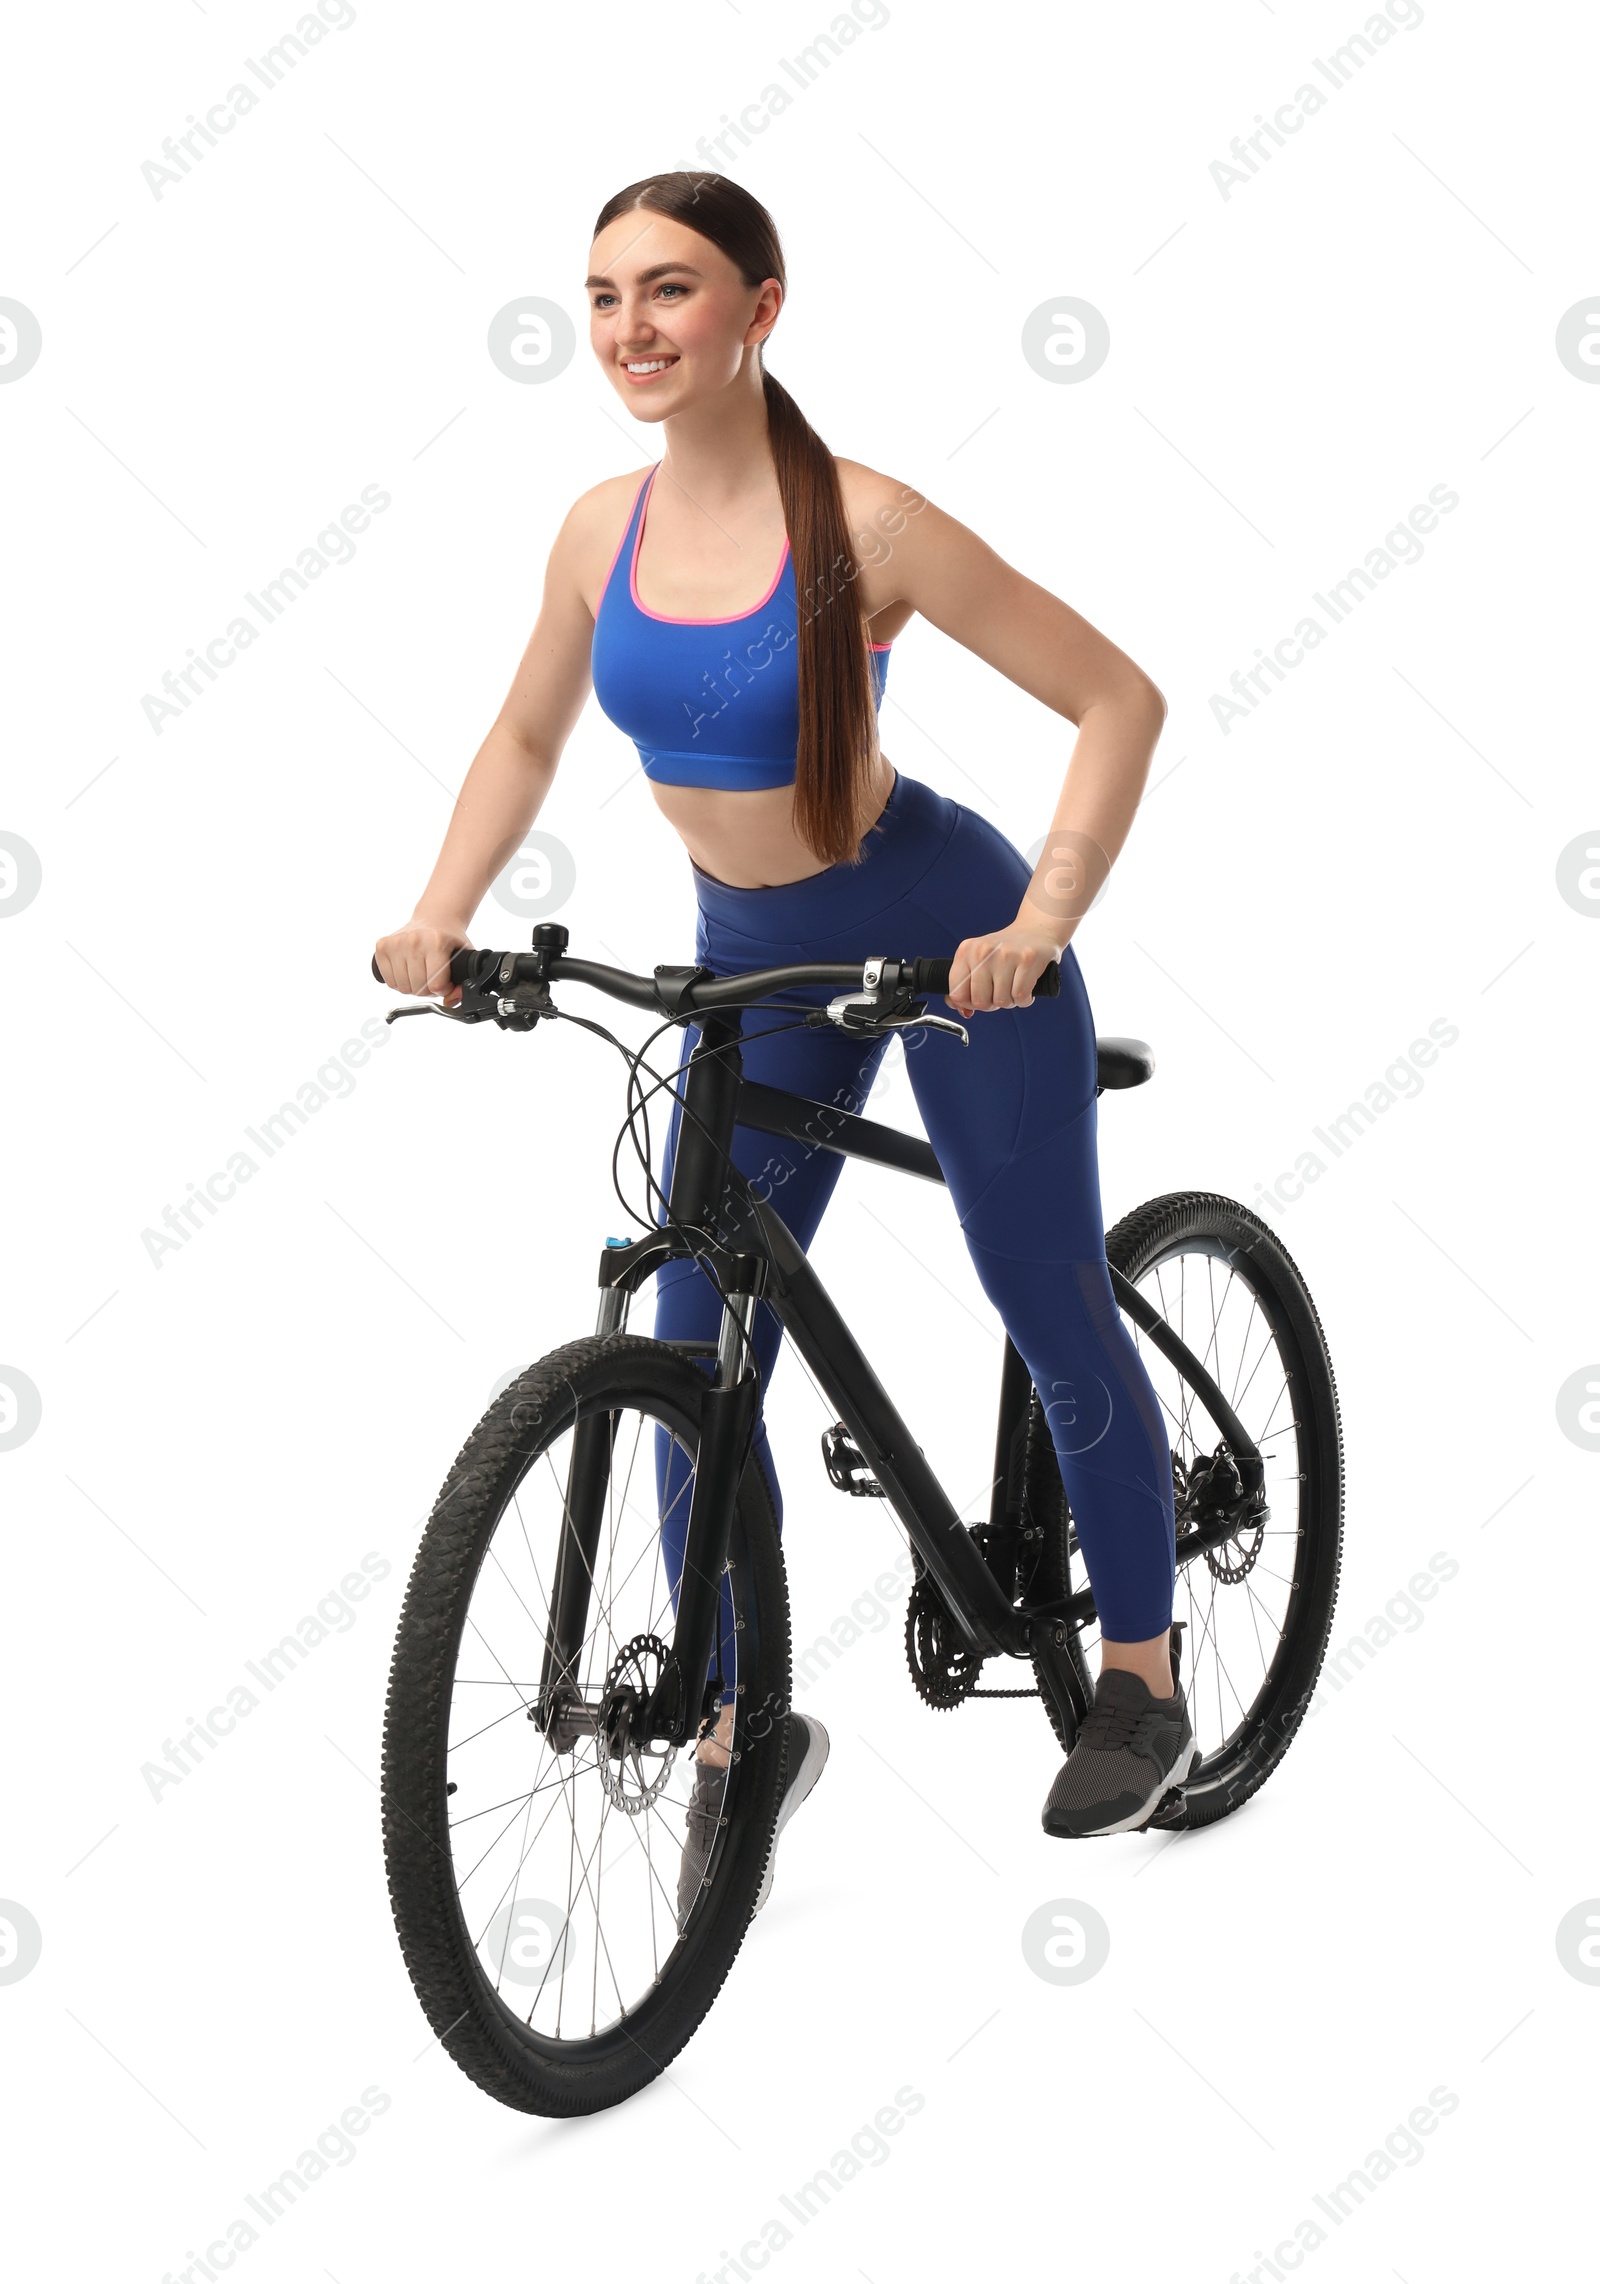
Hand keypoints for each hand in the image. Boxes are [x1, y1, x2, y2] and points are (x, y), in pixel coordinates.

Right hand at [374, 920, 472, 1006]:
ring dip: (413, 987)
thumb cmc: (448, 939)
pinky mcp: (382, 946)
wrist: (434, 918)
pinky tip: (408, 971)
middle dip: (428, 990)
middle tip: (432, 978)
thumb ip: (463, 983)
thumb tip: (450, 1001)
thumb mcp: (465, 957)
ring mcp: (395, 943)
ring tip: (421, 974)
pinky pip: (389, 981)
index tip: (446, 982)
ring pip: (402, 988)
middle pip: (418, 988)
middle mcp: (414, 941)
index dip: (443, 990)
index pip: (436, 985)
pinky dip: (399, 983)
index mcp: (436, 943)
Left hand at [946, 920, 1063, 1015]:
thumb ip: (964, 986)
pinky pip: (1020, 997)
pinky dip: (1024, 999)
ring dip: (1010, 1001)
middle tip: (1000, 992)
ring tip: (1014, 986)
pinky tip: (1026, 987)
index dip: (968, 1004)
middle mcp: (983, 951)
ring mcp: (1006, 954)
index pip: (956, 993)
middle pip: (980, 1002)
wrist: (1035, 931)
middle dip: (992, 1004)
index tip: (979, 998)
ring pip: (1001, 1001)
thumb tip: (963, 1011)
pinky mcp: (1027, 959)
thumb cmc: (1005, 950)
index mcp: (966, 951)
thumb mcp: (978, 961)